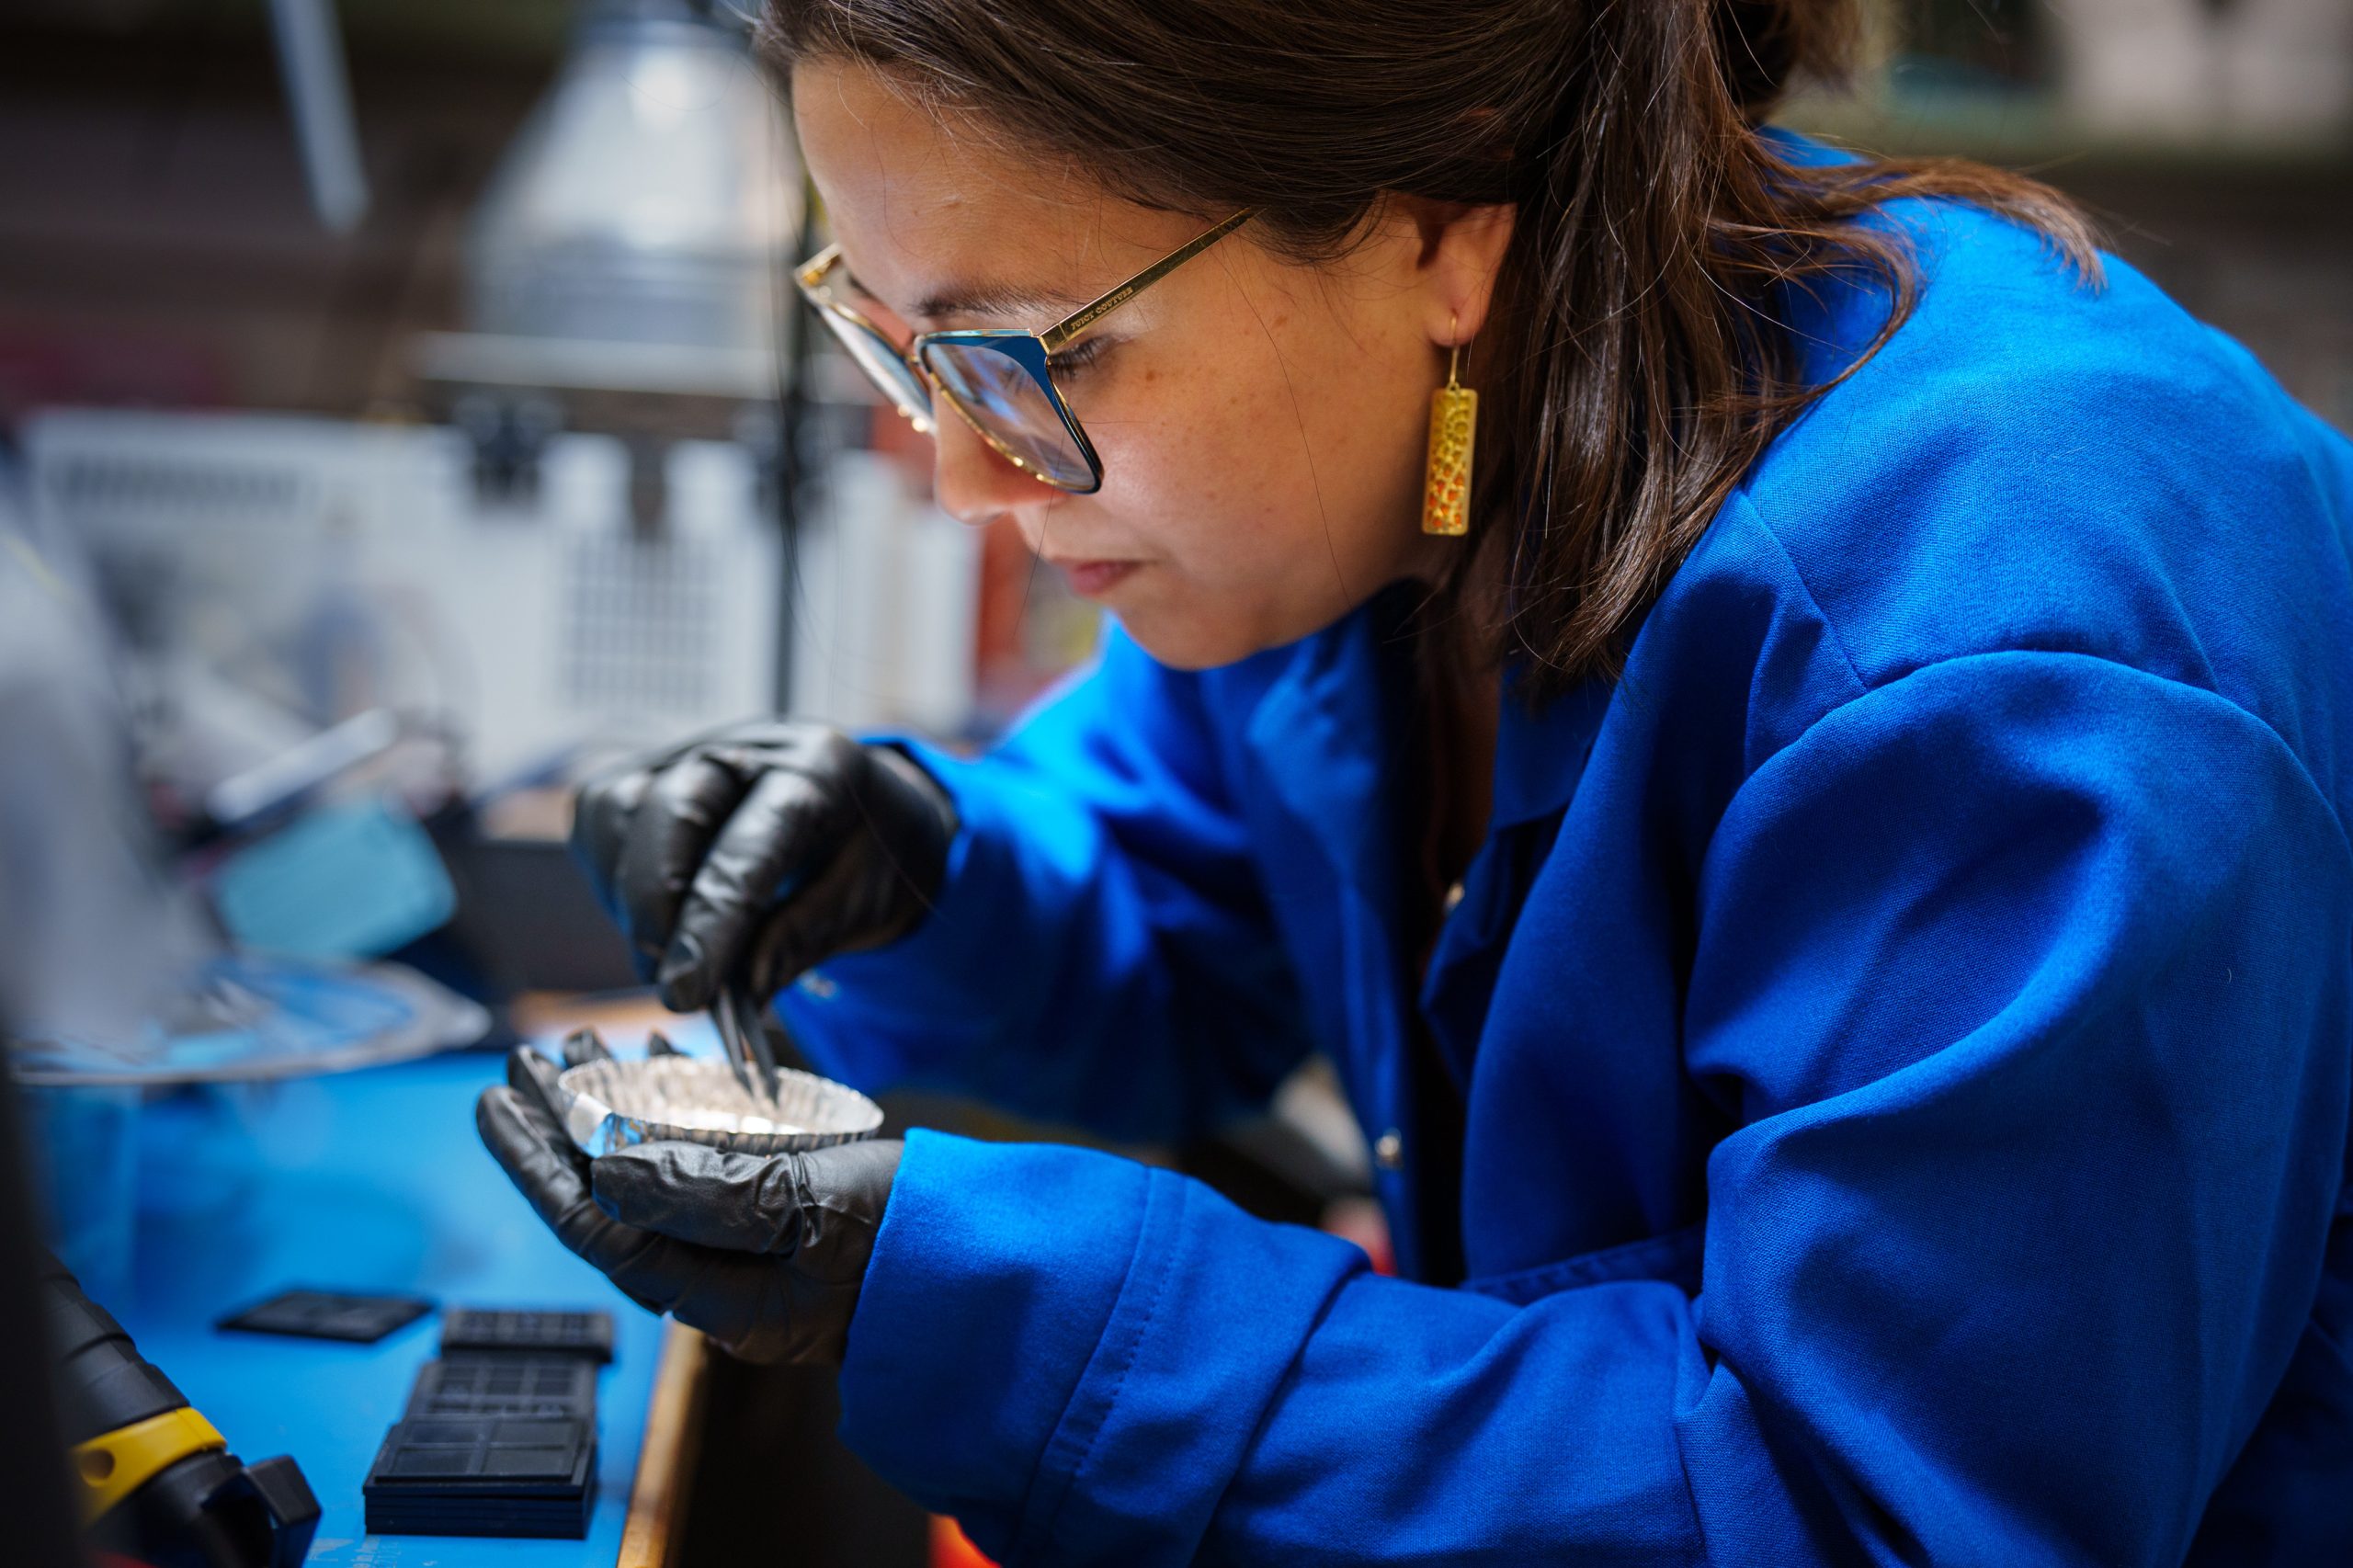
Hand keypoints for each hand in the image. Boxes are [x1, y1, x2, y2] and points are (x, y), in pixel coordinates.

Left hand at [474, 1031, 901, 1365]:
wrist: (1009, 1259)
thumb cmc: (921, 1238)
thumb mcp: (811, 1207)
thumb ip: (709, 1191)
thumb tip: (602, 1168)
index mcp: (721, 1293)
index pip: (601, 1225)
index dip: (540, 1161)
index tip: (499, 1099)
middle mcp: (729, 1275)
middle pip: (619, 1194)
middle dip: (565, 1123)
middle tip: (526, 1054)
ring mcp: (762, 1245)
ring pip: (663, 1169)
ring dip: (619, 1106)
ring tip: (588, 1042)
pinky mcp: (794, 1210)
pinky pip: (717, 1158)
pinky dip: (686, 1107)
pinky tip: (668, 1063)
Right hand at [571, 720, 957, 1010]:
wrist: (865, 811)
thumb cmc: (869, 855)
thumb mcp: (864, 902)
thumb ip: (800, 941)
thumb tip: (737, 994)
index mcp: (819, 768)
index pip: (750, 844)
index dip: (712, 923)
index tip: (687, 992)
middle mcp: (746, 746)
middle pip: (670, 812)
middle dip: (658, 909)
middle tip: (672, 986)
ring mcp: (690, 751)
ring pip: (618, 809)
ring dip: (628, 895)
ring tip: (666, 957)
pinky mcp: (649, 772)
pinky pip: (601, 817)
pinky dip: (612, 875)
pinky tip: (652, 919)